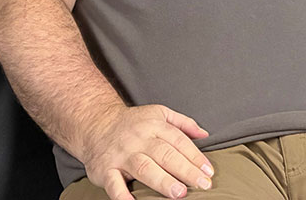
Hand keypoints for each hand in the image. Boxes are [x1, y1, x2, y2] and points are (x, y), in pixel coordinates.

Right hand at [81, 103, 213, 199]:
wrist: (96, 124)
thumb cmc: (133, 123)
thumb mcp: (159, 113)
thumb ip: (183, 123)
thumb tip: (205, 135)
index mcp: (154, 126)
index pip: (178, 141)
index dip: (195, 156)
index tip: (208, 171)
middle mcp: (139, 140)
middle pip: (165, 154)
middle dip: (185, 170)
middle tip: (201, 184)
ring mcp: (122, 155)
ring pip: (144, 167)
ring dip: (162, 181)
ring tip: (179, 193)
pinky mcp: (105, 170)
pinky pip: (114, 184)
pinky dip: (123, 196)